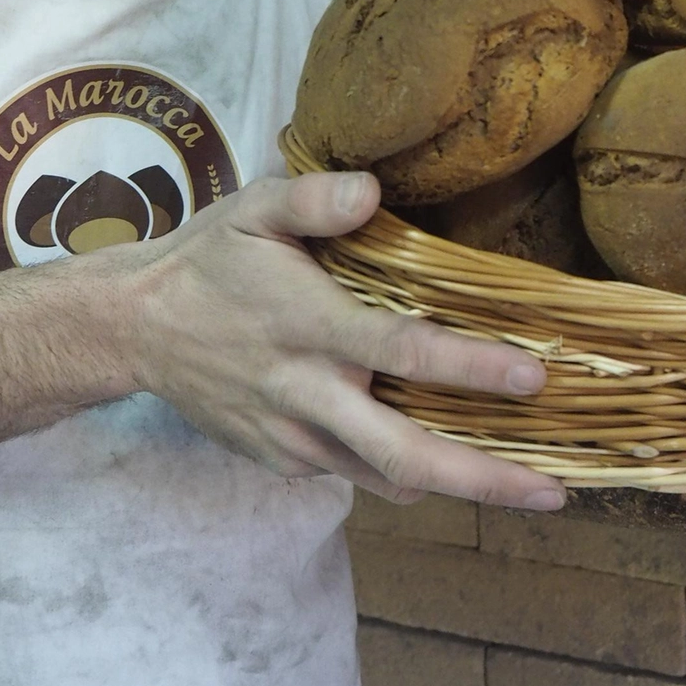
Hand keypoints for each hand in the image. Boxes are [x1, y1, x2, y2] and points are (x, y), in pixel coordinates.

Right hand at [115, 172, 565, 511]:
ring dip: (456, 486)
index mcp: (309, 326)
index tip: (534, 380)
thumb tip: (373, 190)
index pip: (400, 353)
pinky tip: (443, 451)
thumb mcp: (251, 210)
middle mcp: (307, 393)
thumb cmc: (209, 262)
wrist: (133, 331)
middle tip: (552, 495)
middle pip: (406, 455)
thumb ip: (314, 200)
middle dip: (484, 480)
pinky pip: (357, 474)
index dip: (469, 369)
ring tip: (524, 484)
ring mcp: (295, 437)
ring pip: (388, 479)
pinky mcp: (285, 460)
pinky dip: (403, 471)